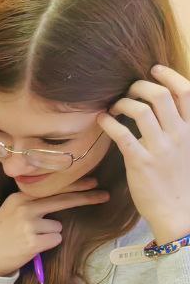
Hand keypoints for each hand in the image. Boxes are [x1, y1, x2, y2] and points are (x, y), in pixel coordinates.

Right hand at [0, 178, 109, 277]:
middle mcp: (24, 208)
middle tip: (104, 195)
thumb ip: (31, 202)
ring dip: (50, 233)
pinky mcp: (33, 243)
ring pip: (58, 226)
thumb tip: (61, 197)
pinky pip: (55, 239)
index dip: (75, 185)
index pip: (52, 188)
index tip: (93, 181)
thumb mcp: (10, 210)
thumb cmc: (1, 233)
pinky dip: (47, 244)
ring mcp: (28, 226)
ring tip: (30, 239)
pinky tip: (31, 247)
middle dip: (86, 198)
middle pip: (63, 200)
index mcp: (19, 197)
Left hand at [100, 64, 189, 243]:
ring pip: (140, 110)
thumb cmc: (181, 182)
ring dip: (123, 103)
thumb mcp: (189, 150)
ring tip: (114, 107)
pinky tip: (102, 120)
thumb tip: (163, 113)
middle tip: (128, 89)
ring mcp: (160, 148)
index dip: (169, 76)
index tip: (154, 69)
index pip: (186, 92)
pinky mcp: (140, 162)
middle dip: (140, 86)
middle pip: (160, 95)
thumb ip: (180, 130)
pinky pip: (122, 134)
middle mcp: (179, 135)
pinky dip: (109, 122)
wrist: (180, 213)